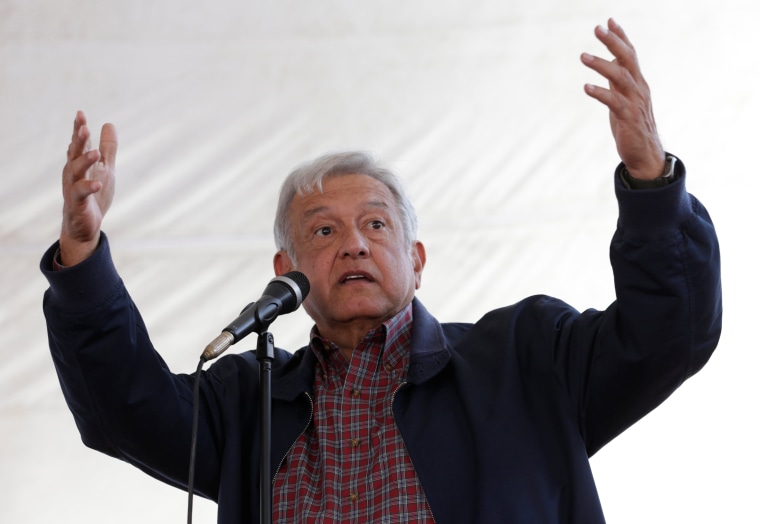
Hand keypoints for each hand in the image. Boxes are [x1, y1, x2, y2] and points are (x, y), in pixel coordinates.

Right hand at [60, 111, 117, 265]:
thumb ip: (108, 148)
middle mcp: (73, 173)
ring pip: (75, 172)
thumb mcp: (105, 169)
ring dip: (84, 161)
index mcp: (79, 163)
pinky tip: (98, 183)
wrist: (85, 226)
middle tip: (84, 128)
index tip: (80, 114)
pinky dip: (89, 187)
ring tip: (96, 152)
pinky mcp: (77, 204)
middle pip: (74, 154)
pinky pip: (81, 194)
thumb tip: (109, 124)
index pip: (78, 143)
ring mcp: (73, 188)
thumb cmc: (94, 194)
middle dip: (79, 141)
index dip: (78, 129)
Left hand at [581, 18, 665, 180]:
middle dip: (613, 42)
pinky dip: (600, 93)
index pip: (630, 55)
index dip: (621, 37)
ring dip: (601, 65)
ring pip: (620, 77)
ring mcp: (634, 103)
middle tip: (598, 28)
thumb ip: (618, 80)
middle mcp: (638, 88)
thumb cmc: (632, 125)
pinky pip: (614, 102)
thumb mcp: (624, 99)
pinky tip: (586, 87)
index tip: (610, 20)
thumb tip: (609, 60)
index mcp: (637, 83)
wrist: (645, 154)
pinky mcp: (628, 118)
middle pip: (627, 59)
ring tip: (583, 56)